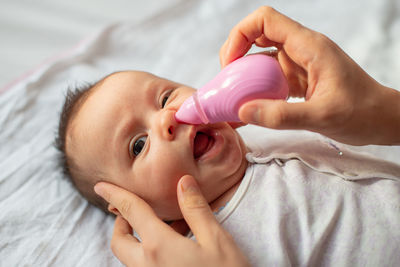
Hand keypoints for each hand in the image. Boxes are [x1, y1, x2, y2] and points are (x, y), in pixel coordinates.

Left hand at [94, 175, 249, 266]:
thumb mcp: (216, 240)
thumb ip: (196, 209)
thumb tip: (183, 182)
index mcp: (159, 247)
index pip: (131, 212)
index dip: (115, 195)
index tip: (102, 186)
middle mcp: (147, 265)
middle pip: (120, 241)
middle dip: (120, 222)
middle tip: (131, 210)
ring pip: (130, 256)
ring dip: (137, 238)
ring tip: (167, 224)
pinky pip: (144, 266)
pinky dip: (151, 251)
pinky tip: (177, 245)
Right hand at [220, 6, 399, 145]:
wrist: (380, 120)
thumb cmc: (361, 113)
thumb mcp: (322, 116)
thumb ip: (282, 115)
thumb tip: (243, 111)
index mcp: (309, 46)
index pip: (265, 20)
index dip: (240, 35)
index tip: (231, 64)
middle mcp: (301, 50)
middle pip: (257, 35)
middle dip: (236, 54)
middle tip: (227, 81)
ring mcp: (298, 64)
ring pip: (260, 58)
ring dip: (244, 75)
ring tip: (234, 97)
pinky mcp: (297, 79)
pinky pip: (268, 77)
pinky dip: (255, 88)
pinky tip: (249, 107)